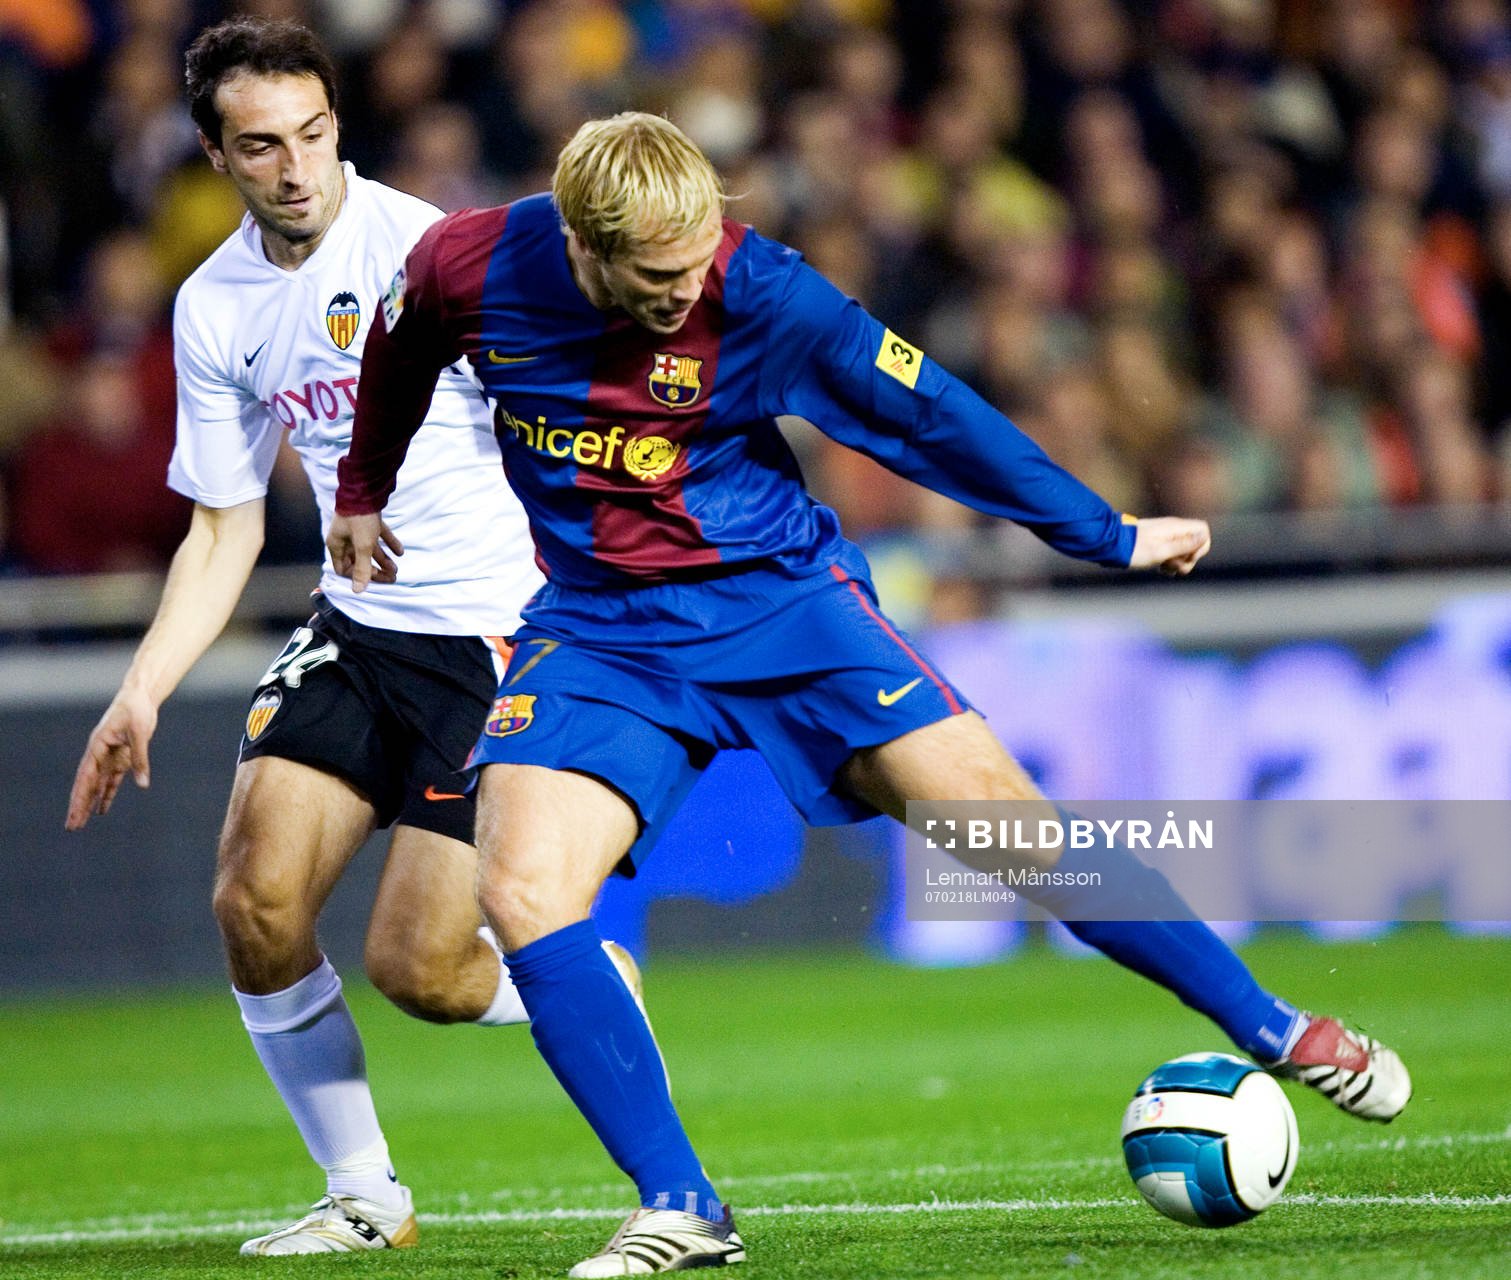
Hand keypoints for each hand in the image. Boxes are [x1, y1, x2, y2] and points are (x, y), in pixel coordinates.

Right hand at [66, 688, 157, 829]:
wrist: (140, 697)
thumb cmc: (136, 711)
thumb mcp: (139, 733)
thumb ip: (140, 759)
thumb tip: (143, 784)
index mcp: (97, 746)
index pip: (86, 776)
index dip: (80, 796)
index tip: (73, 812)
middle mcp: (99, 754)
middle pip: (87, 785)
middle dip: (79, 806)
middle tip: (71, 826)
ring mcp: (109, 757)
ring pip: (97, 785)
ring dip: (90, 803)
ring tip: (80, 823)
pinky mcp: (121, 758)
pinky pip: (112, 780)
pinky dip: (108, 795)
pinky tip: (102, 809)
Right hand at [326, 513, 402, 591]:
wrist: (365, 487)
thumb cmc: (360, 518)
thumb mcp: (363, 546)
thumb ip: (362, 568)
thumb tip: (358, 591)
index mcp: (337, 545)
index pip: (344, 569)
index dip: (358, 577)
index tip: (373, 582)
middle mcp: (344, 538)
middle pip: (358, 560)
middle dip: (375, 570)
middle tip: (392, 578)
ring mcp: (356, 528)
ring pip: (369, 549)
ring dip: (383, 559)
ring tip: (396, 568)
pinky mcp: (368, 520)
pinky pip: (378, 535)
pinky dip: (388, 543)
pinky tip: (400, 551)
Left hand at [1128, 517, 1210, 575]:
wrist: (1111, 545)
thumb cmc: (1134, 549)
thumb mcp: (1160, 551)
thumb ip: (1183, 544)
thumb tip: (1204, 536)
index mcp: (1176, 527)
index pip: (1203, 530)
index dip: (1201, 546)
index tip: (1187, 557)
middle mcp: (1173, 530)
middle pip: (1196, 544)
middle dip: (1188, 559)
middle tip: (1172, 566)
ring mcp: (1166, 536)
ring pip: (1184, 551)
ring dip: (1179, 563)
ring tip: (1163, 568)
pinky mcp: (1159, 544)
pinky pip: (1173, 554)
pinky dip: (1170, 562)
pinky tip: (1160, 568)